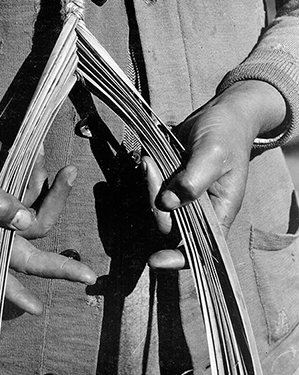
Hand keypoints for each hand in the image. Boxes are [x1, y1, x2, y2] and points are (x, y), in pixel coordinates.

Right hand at [0, 101, 95, 313]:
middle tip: (88, 275)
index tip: (36, 308)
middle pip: (31, 253)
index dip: (13, 291)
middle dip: (59, 265)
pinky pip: (42, 194)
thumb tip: (22, 222)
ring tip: (62, 169)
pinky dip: (44, 178)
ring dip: (55, 194)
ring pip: (41, 217)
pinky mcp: (20, 196)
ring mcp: (8, 213)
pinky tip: (38, 155)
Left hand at [143, 80, 286, 269]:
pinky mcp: (172, 183)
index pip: (200, 247)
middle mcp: (201, 210)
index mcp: (219, 212)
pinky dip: (148, 177)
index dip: (178, 258)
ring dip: (148, 186)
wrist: (223, 113)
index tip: (154, 261)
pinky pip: (154, 190)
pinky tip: (148, 159)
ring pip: (158, 206)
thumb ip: (192, 182)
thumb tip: (168, 204)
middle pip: (169, 224)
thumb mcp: (213, 155)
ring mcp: (184, 197)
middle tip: (150, 167)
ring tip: (149, 160)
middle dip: (154, 200)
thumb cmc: (226, 134)